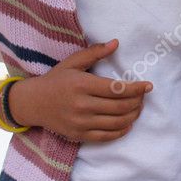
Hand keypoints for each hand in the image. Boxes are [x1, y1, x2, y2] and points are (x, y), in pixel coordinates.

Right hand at [10, 40, 151, 141]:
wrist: (32, 103)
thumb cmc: (55, 80)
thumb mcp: (72, 62)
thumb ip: (95, 52)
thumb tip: (116, 43)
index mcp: (82, 85)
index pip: (117, 89)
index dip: (136, 88)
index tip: (148, 86)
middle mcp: (82, 105)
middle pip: (120, 106)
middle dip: (137, 102)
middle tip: (143, 97)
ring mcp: (80, 122)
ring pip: (116, 123)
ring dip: (133, 116)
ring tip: (138, 108)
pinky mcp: (79, 135)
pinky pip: (106, 136)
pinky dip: (121, 131)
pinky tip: (127, 123)